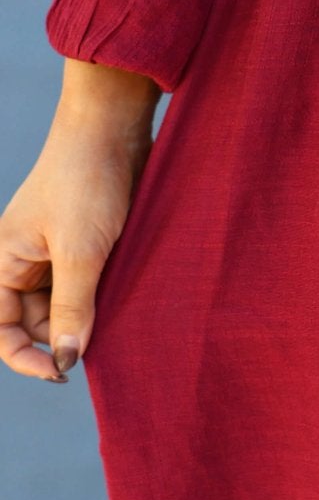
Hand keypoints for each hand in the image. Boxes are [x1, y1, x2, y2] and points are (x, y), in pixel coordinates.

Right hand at [0, 60, 160, 383]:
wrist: (114, 126)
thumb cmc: (87, 180)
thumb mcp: (81, 251)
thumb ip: (72, 307)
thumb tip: (67, 359)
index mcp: (4, 261)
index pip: (0, 329)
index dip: (25, 358)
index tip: (63, 372)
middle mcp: (23, 259)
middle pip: (34, 321)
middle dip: (63, 335)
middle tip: (102, 338)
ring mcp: (54, 250)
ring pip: (64, 303)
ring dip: (88, 313)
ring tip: (118, 310)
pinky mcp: (84, 240)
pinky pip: (86, 282)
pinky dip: (103, 293)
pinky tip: (125, 294)